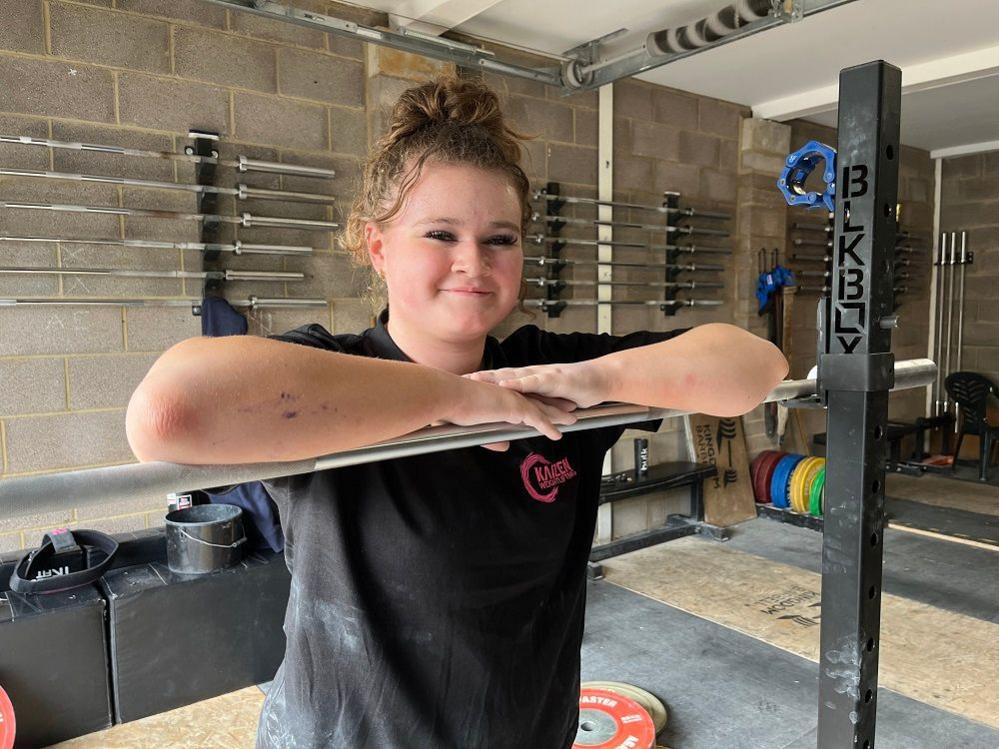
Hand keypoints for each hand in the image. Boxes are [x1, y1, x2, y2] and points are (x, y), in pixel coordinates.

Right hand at [443, 376, 578, 451]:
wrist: (448, 396)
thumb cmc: (452, 407)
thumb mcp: (472, 424)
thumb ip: (491, 437)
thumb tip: (504, 446)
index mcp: (500, 396)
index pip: (524, 400)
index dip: (539, 404)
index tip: (550, 406)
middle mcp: (509, 395)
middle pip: (538, 401)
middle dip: (555, 406)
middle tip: (570, 409)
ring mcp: (512, 400)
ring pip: (542, 409)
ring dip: (558, 416)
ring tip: (572, 420)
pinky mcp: (512, 407)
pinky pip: (535, 419)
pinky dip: (547, 427)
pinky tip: (557, 434)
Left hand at [463, 360, 609, 409]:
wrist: (599, 380)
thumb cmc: (573, 392)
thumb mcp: (549, 404)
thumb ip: (533, 411)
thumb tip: (515, 424)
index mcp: (528, 380)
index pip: (500, 380)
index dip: (481, 382)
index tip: (461, 384)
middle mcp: (532, 374)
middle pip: (502, 375)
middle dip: (481, 378)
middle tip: (460, 380)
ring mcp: (542, 375)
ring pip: (514, 376)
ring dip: (495, 378)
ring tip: (477, 379)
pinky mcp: (554, 379)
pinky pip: (534, 382)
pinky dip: (520, 384)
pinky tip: (507, 386)